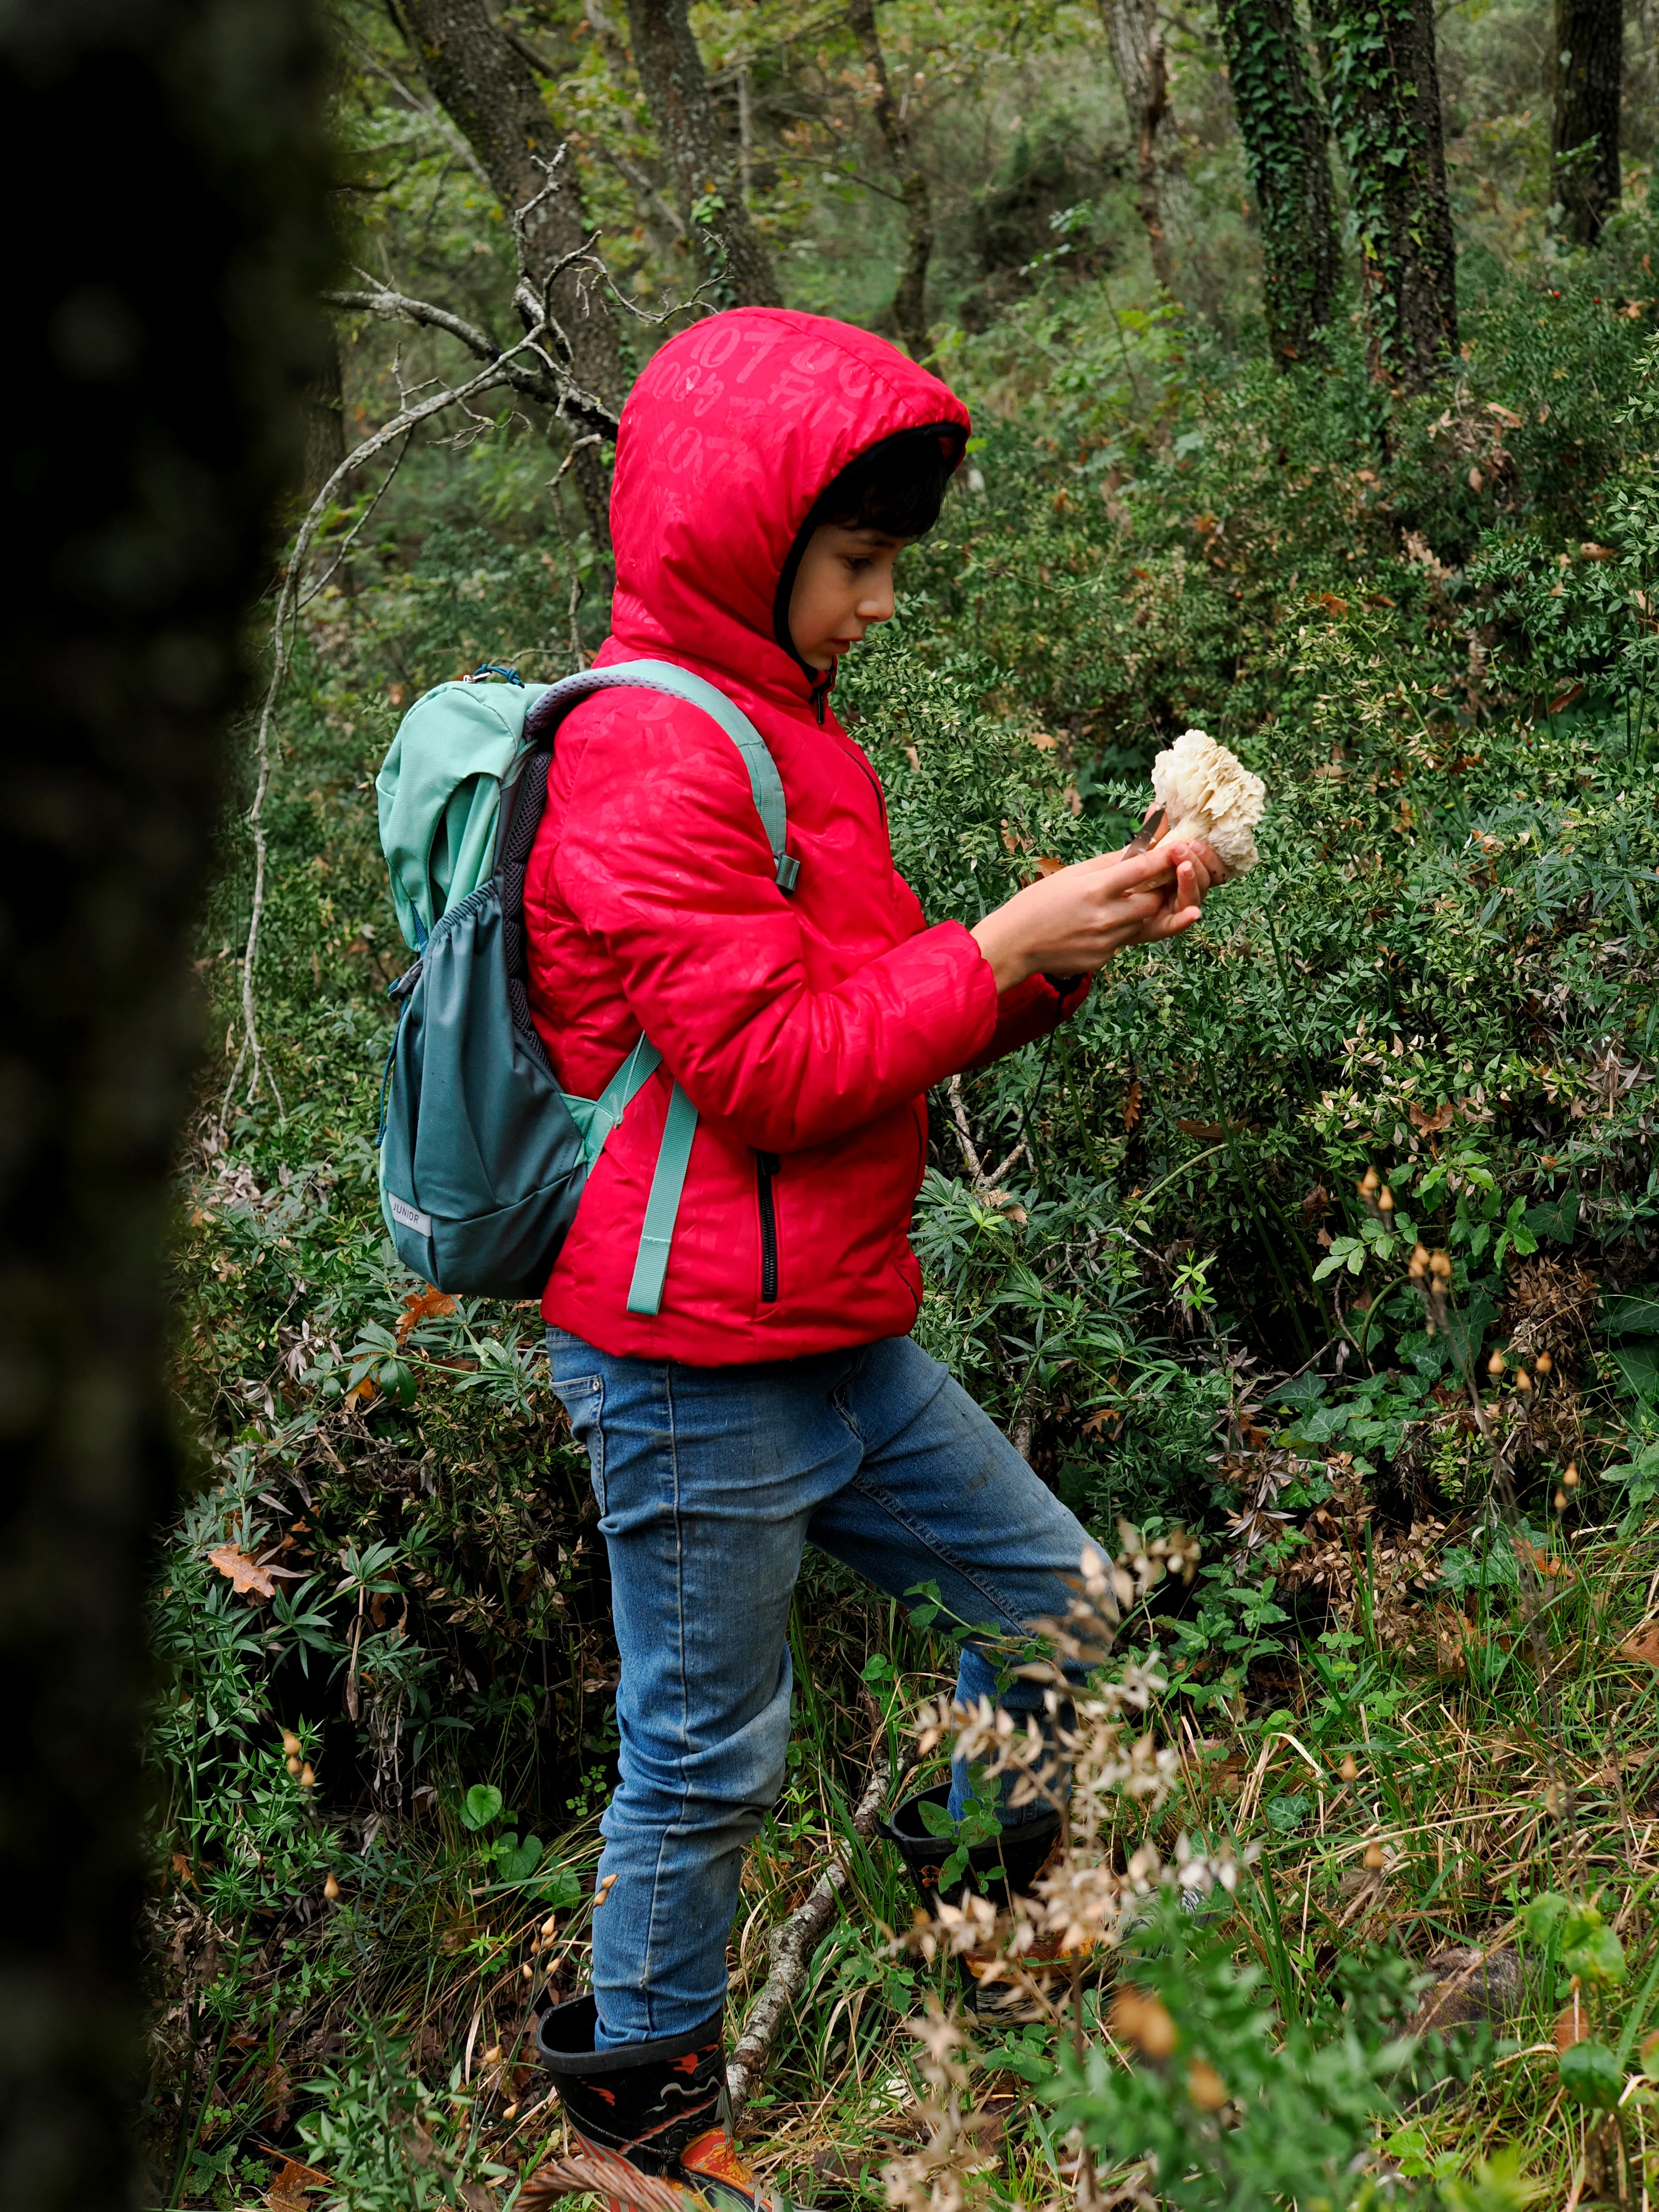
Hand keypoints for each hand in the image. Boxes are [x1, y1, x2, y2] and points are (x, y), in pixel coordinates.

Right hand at [970, 833, 1219, 992]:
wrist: (1013, 944)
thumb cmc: (1038, 903)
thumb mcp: (1071, 874)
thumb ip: (1109, 863)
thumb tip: (1140, 848)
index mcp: (1095, 889)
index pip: (1142, 870)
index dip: (1166, 857)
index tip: (1180, 848)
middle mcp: (1105, 917)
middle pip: (1153, 902)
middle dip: (1156, 892)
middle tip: (1149, 884)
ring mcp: (1106, 942)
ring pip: (1141, 923)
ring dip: (1137, 912)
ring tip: (1113, 905)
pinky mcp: (1103, 959)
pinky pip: (1124, 941)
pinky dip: (1118, 930)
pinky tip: (1092, 927)